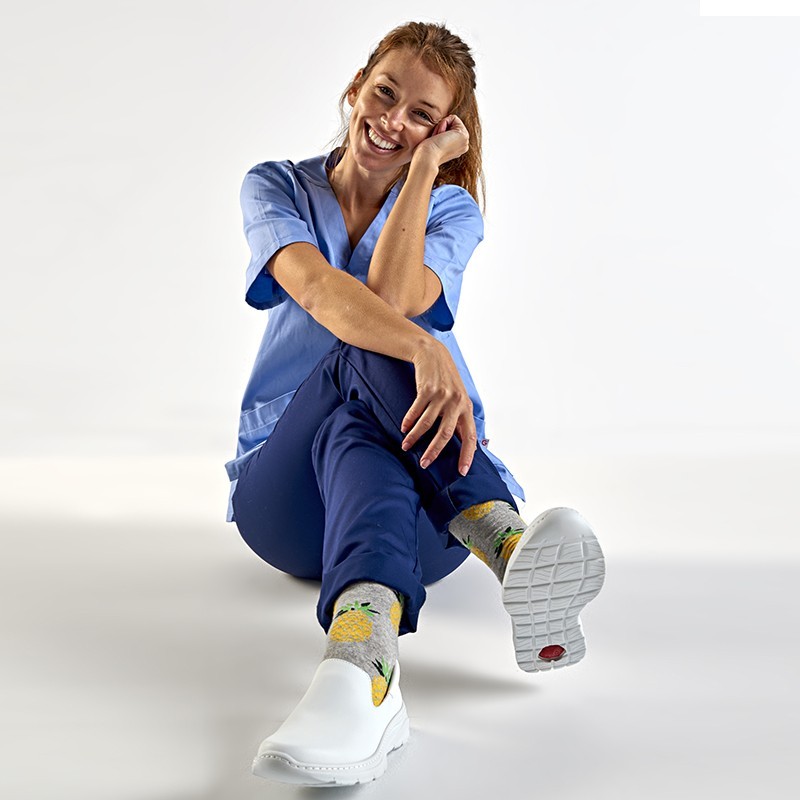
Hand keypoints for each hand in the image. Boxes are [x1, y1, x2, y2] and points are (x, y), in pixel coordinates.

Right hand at [400, 339, 476, 475]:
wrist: (434, 355)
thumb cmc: (447, 381)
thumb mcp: (459, 398)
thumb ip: (459, 418)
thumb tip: (463, 443)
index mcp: (466, 408)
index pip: (470, 436)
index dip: (467, 455)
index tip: (462, 471)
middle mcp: (456, 403)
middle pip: (445, 434)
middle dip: (434, 451)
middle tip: (424, 464)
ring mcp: (441, 396)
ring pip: (427, 423)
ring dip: (415, 437)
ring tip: (406, 446)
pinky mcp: (427, 389)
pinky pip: (416, 410)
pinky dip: (409, 421)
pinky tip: (404, 429)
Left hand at [411, 114, 469, 169]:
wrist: (427, 158)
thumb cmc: (425, 153)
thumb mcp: (436, 143)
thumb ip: (442, 136)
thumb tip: (440, 131)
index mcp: (458, 148)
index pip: (450, 128)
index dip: (439, 131)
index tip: (435, 142)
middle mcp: (464, 145)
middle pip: (452, 124)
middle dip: (441, 129)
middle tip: (436, 141)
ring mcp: (465, 141)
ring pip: (453, 121)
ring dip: (441, 127)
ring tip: (437, 139)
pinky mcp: (464, 135)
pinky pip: (453, 118)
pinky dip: (443, 124)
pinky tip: (440, 135)